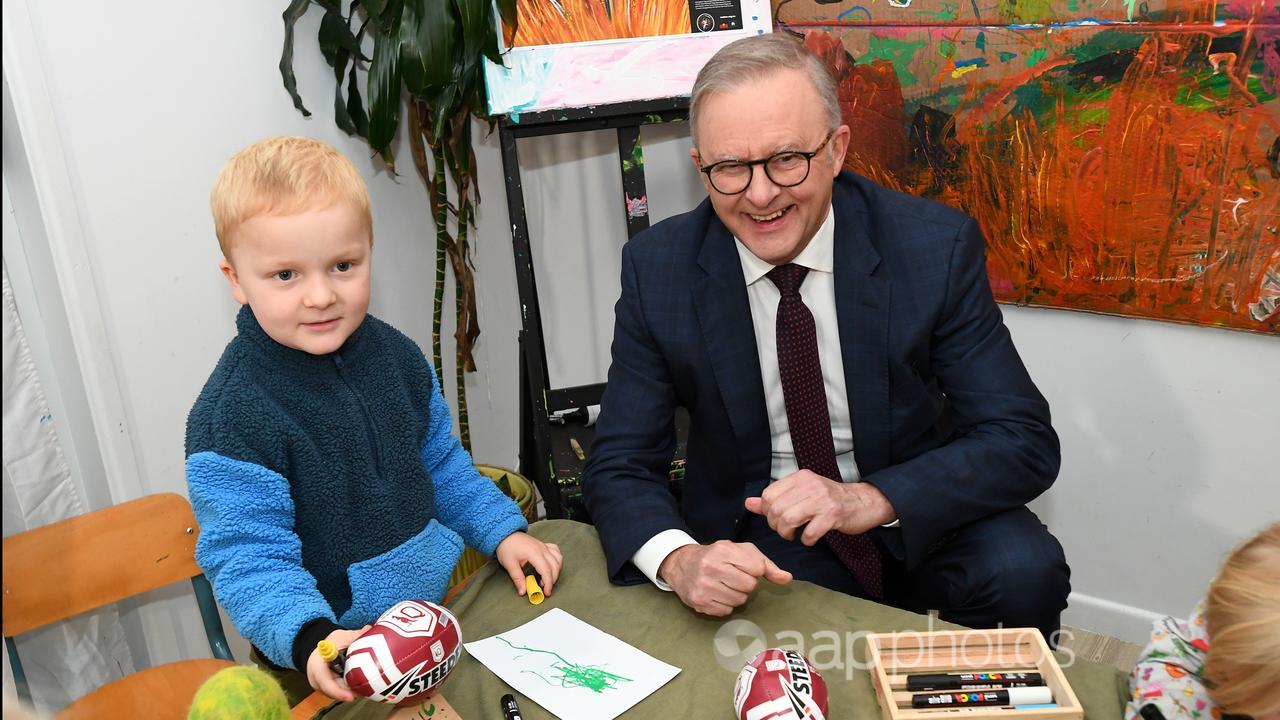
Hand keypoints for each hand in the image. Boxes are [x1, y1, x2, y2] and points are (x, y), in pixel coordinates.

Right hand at [305, 625, 369, 701]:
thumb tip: (369, 629)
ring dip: (351, 691)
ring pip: (339, 693)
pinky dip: (350, 689)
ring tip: (367, 688)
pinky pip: (340, 691)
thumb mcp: (340, 637)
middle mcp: (317, 680)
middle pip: (334, 691)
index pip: (326, 683)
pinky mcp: (329, 689)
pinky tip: (361, 685)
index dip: (339, 692)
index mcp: (317, 667)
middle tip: (367, 690)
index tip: (352, 696)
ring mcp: (322, 687)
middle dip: (350, 692)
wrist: (321, 649)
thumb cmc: (329, 643)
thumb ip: (354, 635)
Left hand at [496, 531, 562, 597]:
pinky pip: (556, 551)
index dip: (548, 583)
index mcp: (534, 554)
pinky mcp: (544, 545)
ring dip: (556, 571)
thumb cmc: (506, 547)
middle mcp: (542, 549)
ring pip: (558, 559)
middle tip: (545, 590)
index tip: (546, 593)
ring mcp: (544, 546)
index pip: (546, 570)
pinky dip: (557, 560)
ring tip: (548, 579)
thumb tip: (523, 591)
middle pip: (554, 566)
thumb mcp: (509, 564)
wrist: (505, 534)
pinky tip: (552, 566)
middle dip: (553, 580)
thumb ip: (518, 578)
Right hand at [657, 541, 791, 615]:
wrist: (681, 564)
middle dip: (746, 584)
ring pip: (739, 601)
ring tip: (724, 585)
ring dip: (736, 595)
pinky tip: (716, 594)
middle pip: (749, 587)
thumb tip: (787, 579)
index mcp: (723, 550)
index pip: (757, 568)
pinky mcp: (699, 603)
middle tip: (733, 577)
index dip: (754, 570)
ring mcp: (704, 587)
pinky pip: (726, 611)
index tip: (744, 567)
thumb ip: (766, 564)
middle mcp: (711, 568)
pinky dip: (725, 605)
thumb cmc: (716, 556)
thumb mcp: (740, 551)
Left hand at [744, 470, 895, 544]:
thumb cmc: (830, 500)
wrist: (863, 502)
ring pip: (788, 519)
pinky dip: (807, 540)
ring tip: (794, 535)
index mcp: (800, 477)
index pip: (768, 494)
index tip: (776, 519)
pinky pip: (810, 533)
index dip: (767, 512)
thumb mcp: (802, 494)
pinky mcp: (833, 515)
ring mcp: (822, 499)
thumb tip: (749, 503)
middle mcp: (810, 485)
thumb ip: (775, 499)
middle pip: (776, 509)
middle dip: (776, 526)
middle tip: (786, 531)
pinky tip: (811, 538)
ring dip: (788, 533)